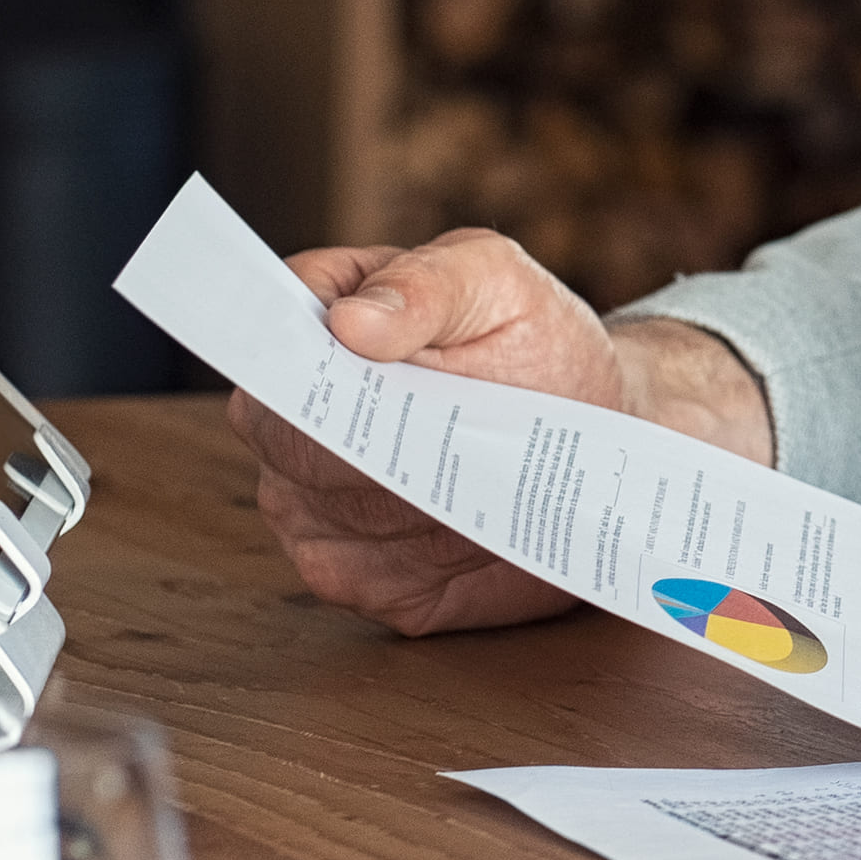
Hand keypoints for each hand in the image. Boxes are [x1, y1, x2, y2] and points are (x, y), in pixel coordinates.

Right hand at [226, 230, 776, 634]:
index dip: (296, 355)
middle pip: (285, 437)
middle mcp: (290, 417)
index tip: (352, 367)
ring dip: (397, 498)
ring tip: (475, 471)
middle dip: (361, 436)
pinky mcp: (349, 572)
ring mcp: (308, 500)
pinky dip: (415, 557)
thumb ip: (427, 284)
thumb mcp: (498, 282)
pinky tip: (471, 527)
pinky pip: (353, 577)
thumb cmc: (535, 341)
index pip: (267, 339)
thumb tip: (350, 321)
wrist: (593, 430)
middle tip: (448, 426)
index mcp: (315, 321)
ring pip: (315, 511)